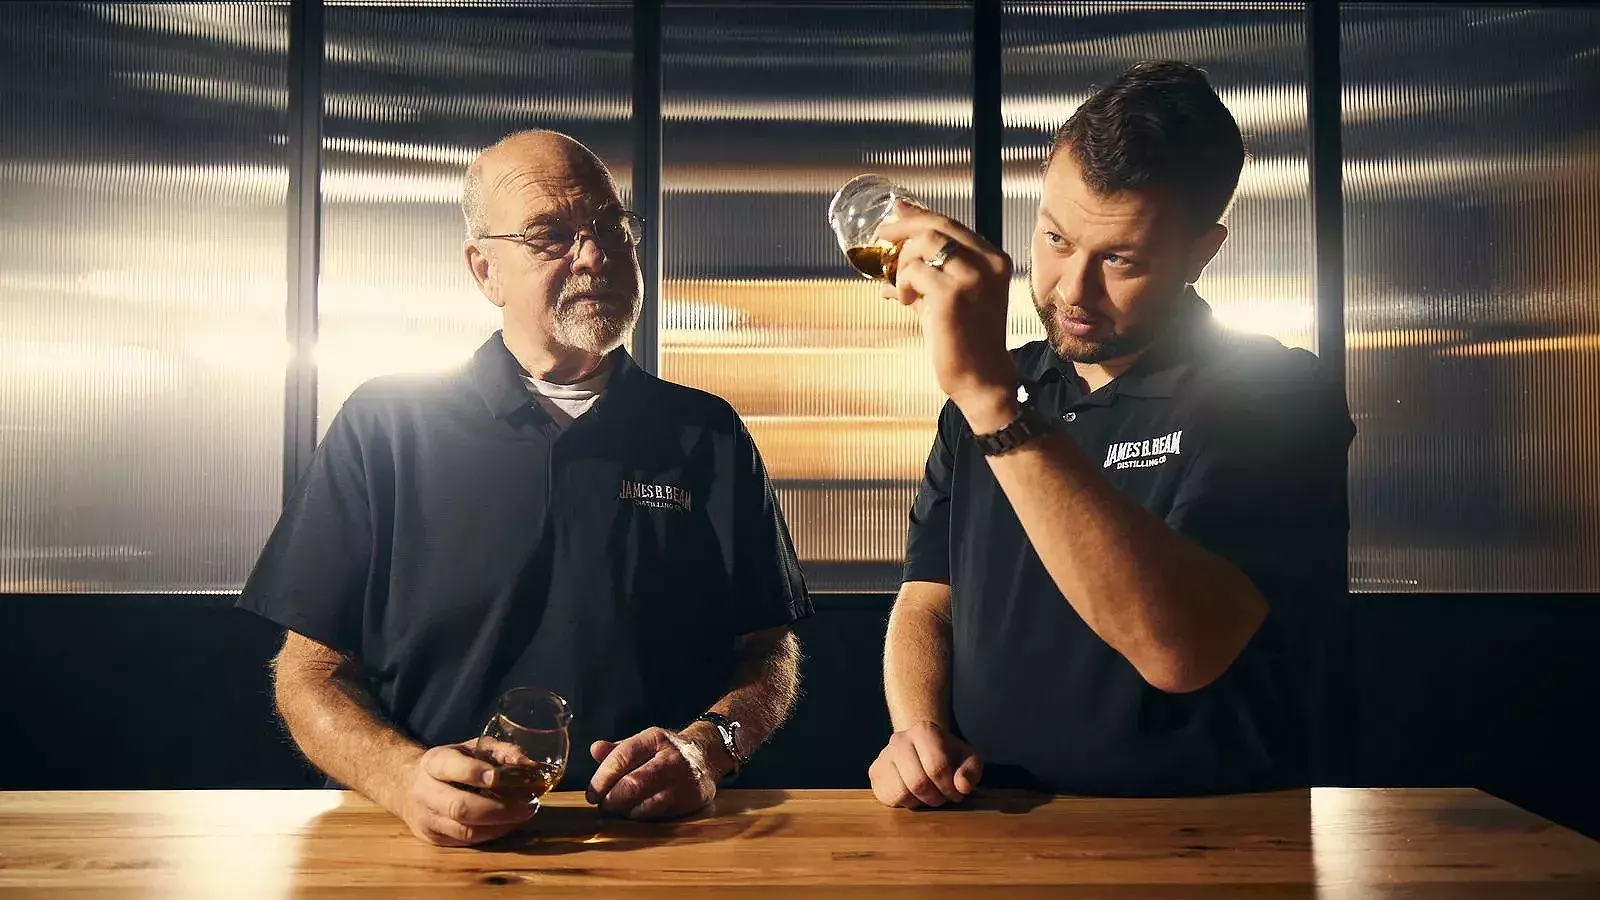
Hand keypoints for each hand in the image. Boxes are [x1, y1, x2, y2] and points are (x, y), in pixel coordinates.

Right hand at [392, 743, 535, 846]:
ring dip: (500, 825)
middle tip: (528, 806)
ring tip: (523, 815)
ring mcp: (427, 818)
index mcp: (434, 762)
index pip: (450, 768)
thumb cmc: (451, 763)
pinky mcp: (433, 838)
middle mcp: (425, 792)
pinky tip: (507, 824)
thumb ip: (502, 751)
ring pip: (464, 830)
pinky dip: (491, 834)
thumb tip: (532, 765)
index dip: (474, 772)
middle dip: (499, 809)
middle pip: (459, 807)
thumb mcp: (471, 747)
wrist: (407, 785)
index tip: (499, 776)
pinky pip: (465, 842)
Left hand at [586, 726, 720, 819]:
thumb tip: (594, 749)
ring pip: (646, 801)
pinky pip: (660, 812)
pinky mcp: (692, 797)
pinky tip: (635, 811)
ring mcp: (682, 779)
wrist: (706, 755)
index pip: (622, 756)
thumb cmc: (665, 752)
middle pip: (633, 783)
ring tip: (618, 808)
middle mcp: (670, 757)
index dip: (602, 777)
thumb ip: (617, 750)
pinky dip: (642, 815)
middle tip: (602, 805)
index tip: (592, 793)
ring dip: (625, 809)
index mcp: (654, 739)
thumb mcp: (642, 743)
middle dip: (611, 798)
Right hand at [868, 721, 983, 808]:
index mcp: (924, 730)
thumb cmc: (948, 756)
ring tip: (928, 796)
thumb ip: (971, 771)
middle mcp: (900, 739)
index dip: (950, 788)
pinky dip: (905, 803)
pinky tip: (914, 795)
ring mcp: (884, 755)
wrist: (922, 748)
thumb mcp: (968, 759)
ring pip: (902, 793)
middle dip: (936, 798)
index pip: (937, 767)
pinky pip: (889, 798)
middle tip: (943, 797)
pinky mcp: (875, 772)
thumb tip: (962, 786)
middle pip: (918, 782)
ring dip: (920, 802)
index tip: (957, 792)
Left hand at [876, 201, 1019, 428]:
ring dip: (903, 262)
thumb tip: (892, 246)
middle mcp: (988, 262)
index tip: (897, 211)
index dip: (920, 215)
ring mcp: (972, 277)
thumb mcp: (948, 296)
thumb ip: (925, 269)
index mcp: (993, 259)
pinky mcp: (952, 295)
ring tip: (902, 287)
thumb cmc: (965, 340)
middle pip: (937, 225)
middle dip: (903, 226)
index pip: (952, 224)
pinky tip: (905, 300)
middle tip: (882, 234)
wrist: (981, 379)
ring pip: (923, 244)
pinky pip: (914, 272)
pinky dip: (902, 283)